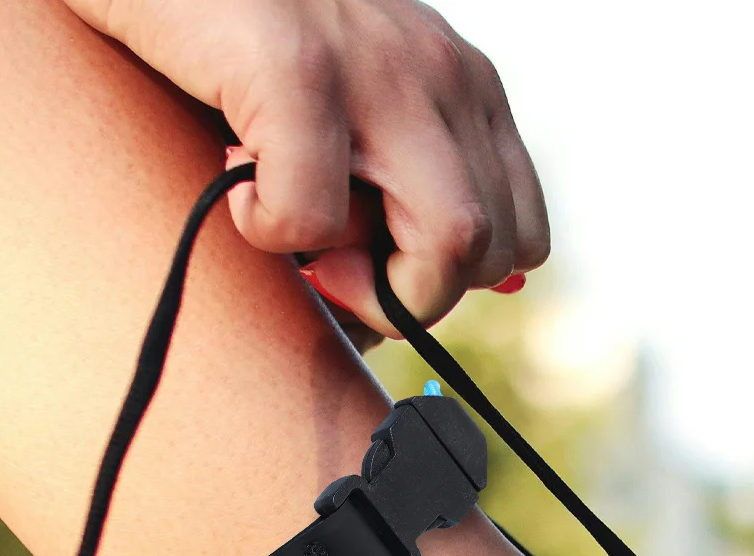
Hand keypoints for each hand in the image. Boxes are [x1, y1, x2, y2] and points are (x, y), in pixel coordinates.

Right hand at [63, 0, 549, 334]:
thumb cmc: (232, 41)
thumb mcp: (345, 107)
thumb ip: (388, 185)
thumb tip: (383, 317)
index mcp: (464, 84)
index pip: (521, 234)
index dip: (451, 281)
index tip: (374, 266)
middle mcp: (441, 71)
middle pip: (493, 249)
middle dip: (413, 297)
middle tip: (331, 269)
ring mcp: (379, 65)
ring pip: (454, 239)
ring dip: (372, 284)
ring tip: (296, 237)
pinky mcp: (296, 64)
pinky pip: (318, 214)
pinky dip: (269, 231)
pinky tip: (235, 188)